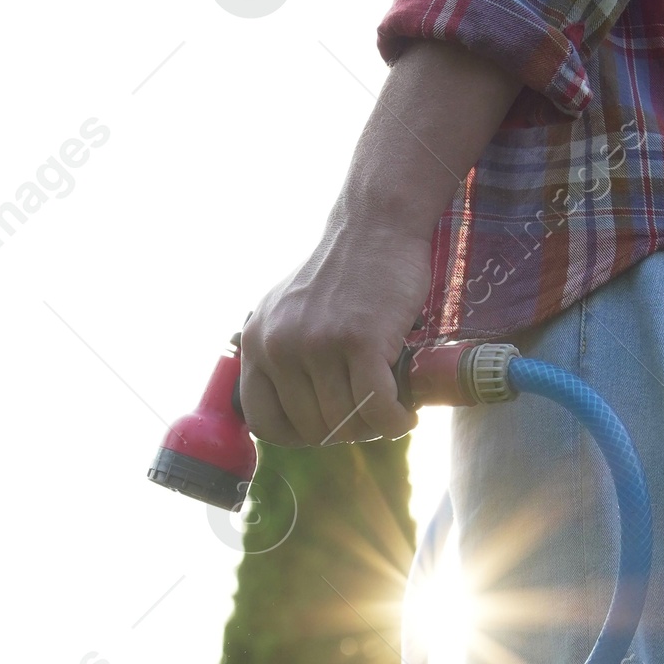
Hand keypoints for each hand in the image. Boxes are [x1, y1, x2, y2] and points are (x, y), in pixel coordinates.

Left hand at [237, 40, 520, 446]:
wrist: (375, 227)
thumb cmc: (343, 276)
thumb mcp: (290, 312)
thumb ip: (282, 356)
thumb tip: (298, 419)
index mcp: (257, 341)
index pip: (265, 421)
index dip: (300, 436)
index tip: (329, 426)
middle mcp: (279, 345)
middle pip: (312, 428)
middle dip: (346, 430)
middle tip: (372, 414)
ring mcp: (317, 344)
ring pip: (346, 421)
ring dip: (375, 427)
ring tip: (393, 411)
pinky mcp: (358, 341)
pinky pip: (377, 408)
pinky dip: (395, 421)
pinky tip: (406, 414)